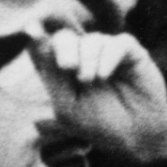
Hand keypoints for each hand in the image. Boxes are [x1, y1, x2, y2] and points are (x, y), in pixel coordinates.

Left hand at [34, 30, 166, 166]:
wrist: (135, 136)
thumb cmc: (97, 124)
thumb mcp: (66, 104)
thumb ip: (51, 72)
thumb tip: (33, 36)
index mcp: (64, 71)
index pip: (46, 47)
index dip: (39, 38)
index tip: (31, 30)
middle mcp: (85, 59)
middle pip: (67, 37)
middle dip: (65, 49)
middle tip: (68, 68)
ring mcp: (109, 55)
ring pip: (93, 39)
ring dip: (88, 59)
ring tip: (91, 81)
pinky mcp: (133, 54)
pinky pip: (119, 42)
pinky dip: (108, 57)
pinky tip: (104, 76)